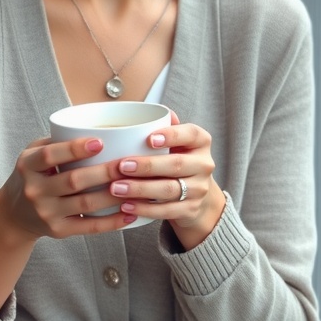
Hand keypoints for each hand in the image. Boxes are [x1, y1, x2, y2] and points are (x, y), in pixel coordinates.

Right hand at [0, 135, 136, 239]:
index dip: (74, 149)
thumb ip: (56, 141)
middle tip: (127, 164)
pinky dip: (110, 222)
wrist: (14, 214)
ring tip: (134, 186)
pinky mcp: (58, 230)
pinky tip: (129, 214)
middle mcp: (35, 190)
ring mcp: (46, 212)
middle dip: (103, 172)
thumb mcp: (32, 154)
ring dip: (112, 196)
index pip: (50, 156)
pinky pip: (88, 226)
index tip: (100, 142)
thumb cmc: (31, 175)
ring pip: (85, 204)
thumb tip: (95, 128)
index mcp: (27, 165)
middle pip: (73, 181)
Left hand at [107, 111, 225, 248]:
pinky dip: (144, 209)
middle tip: (121, 166)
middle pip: (176, 165)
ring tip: (116, 188)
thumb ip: (165, 125)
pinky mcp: (191, 210)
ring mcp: (199, 189)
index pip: (191, 134)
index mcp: (201, 142)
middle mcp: (204, 165)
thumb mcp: (176, 141)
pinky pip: (166, 211)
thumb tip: (153, 110)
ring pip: (169, 190)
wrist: (196, 193)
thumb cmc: (177, 158)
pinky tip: (125, 206)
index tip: (148, 139)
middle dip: (147, 166)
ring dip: (140, 190)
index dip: (172, 135)